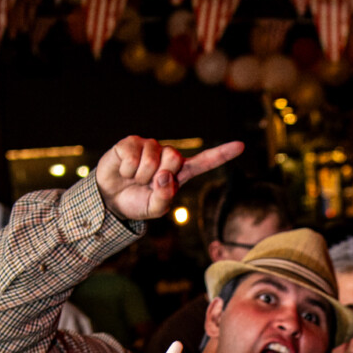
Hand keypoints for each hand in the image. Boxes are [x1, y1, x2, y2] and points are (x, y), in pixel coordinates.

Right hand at [96, 134, 243, 222]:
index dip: (221, 154)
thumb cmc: (137, 203)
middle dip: (160, 173)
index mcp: (179, 173)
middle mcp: (167, 156)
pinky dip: (127, 169)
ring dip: (140, 174)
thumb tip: (164, 176)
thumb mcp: (154, 210)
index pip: (203, 162)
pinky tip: (124, 172)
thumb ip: (164, 198)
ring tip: (134, 179)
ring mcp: (149, 147)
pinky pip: (133, 154)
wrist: (111, 200)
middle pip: (175, 156)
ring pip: (153, 156)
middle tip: (148, 183)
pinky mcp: (131, 142)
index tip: (240, 146)